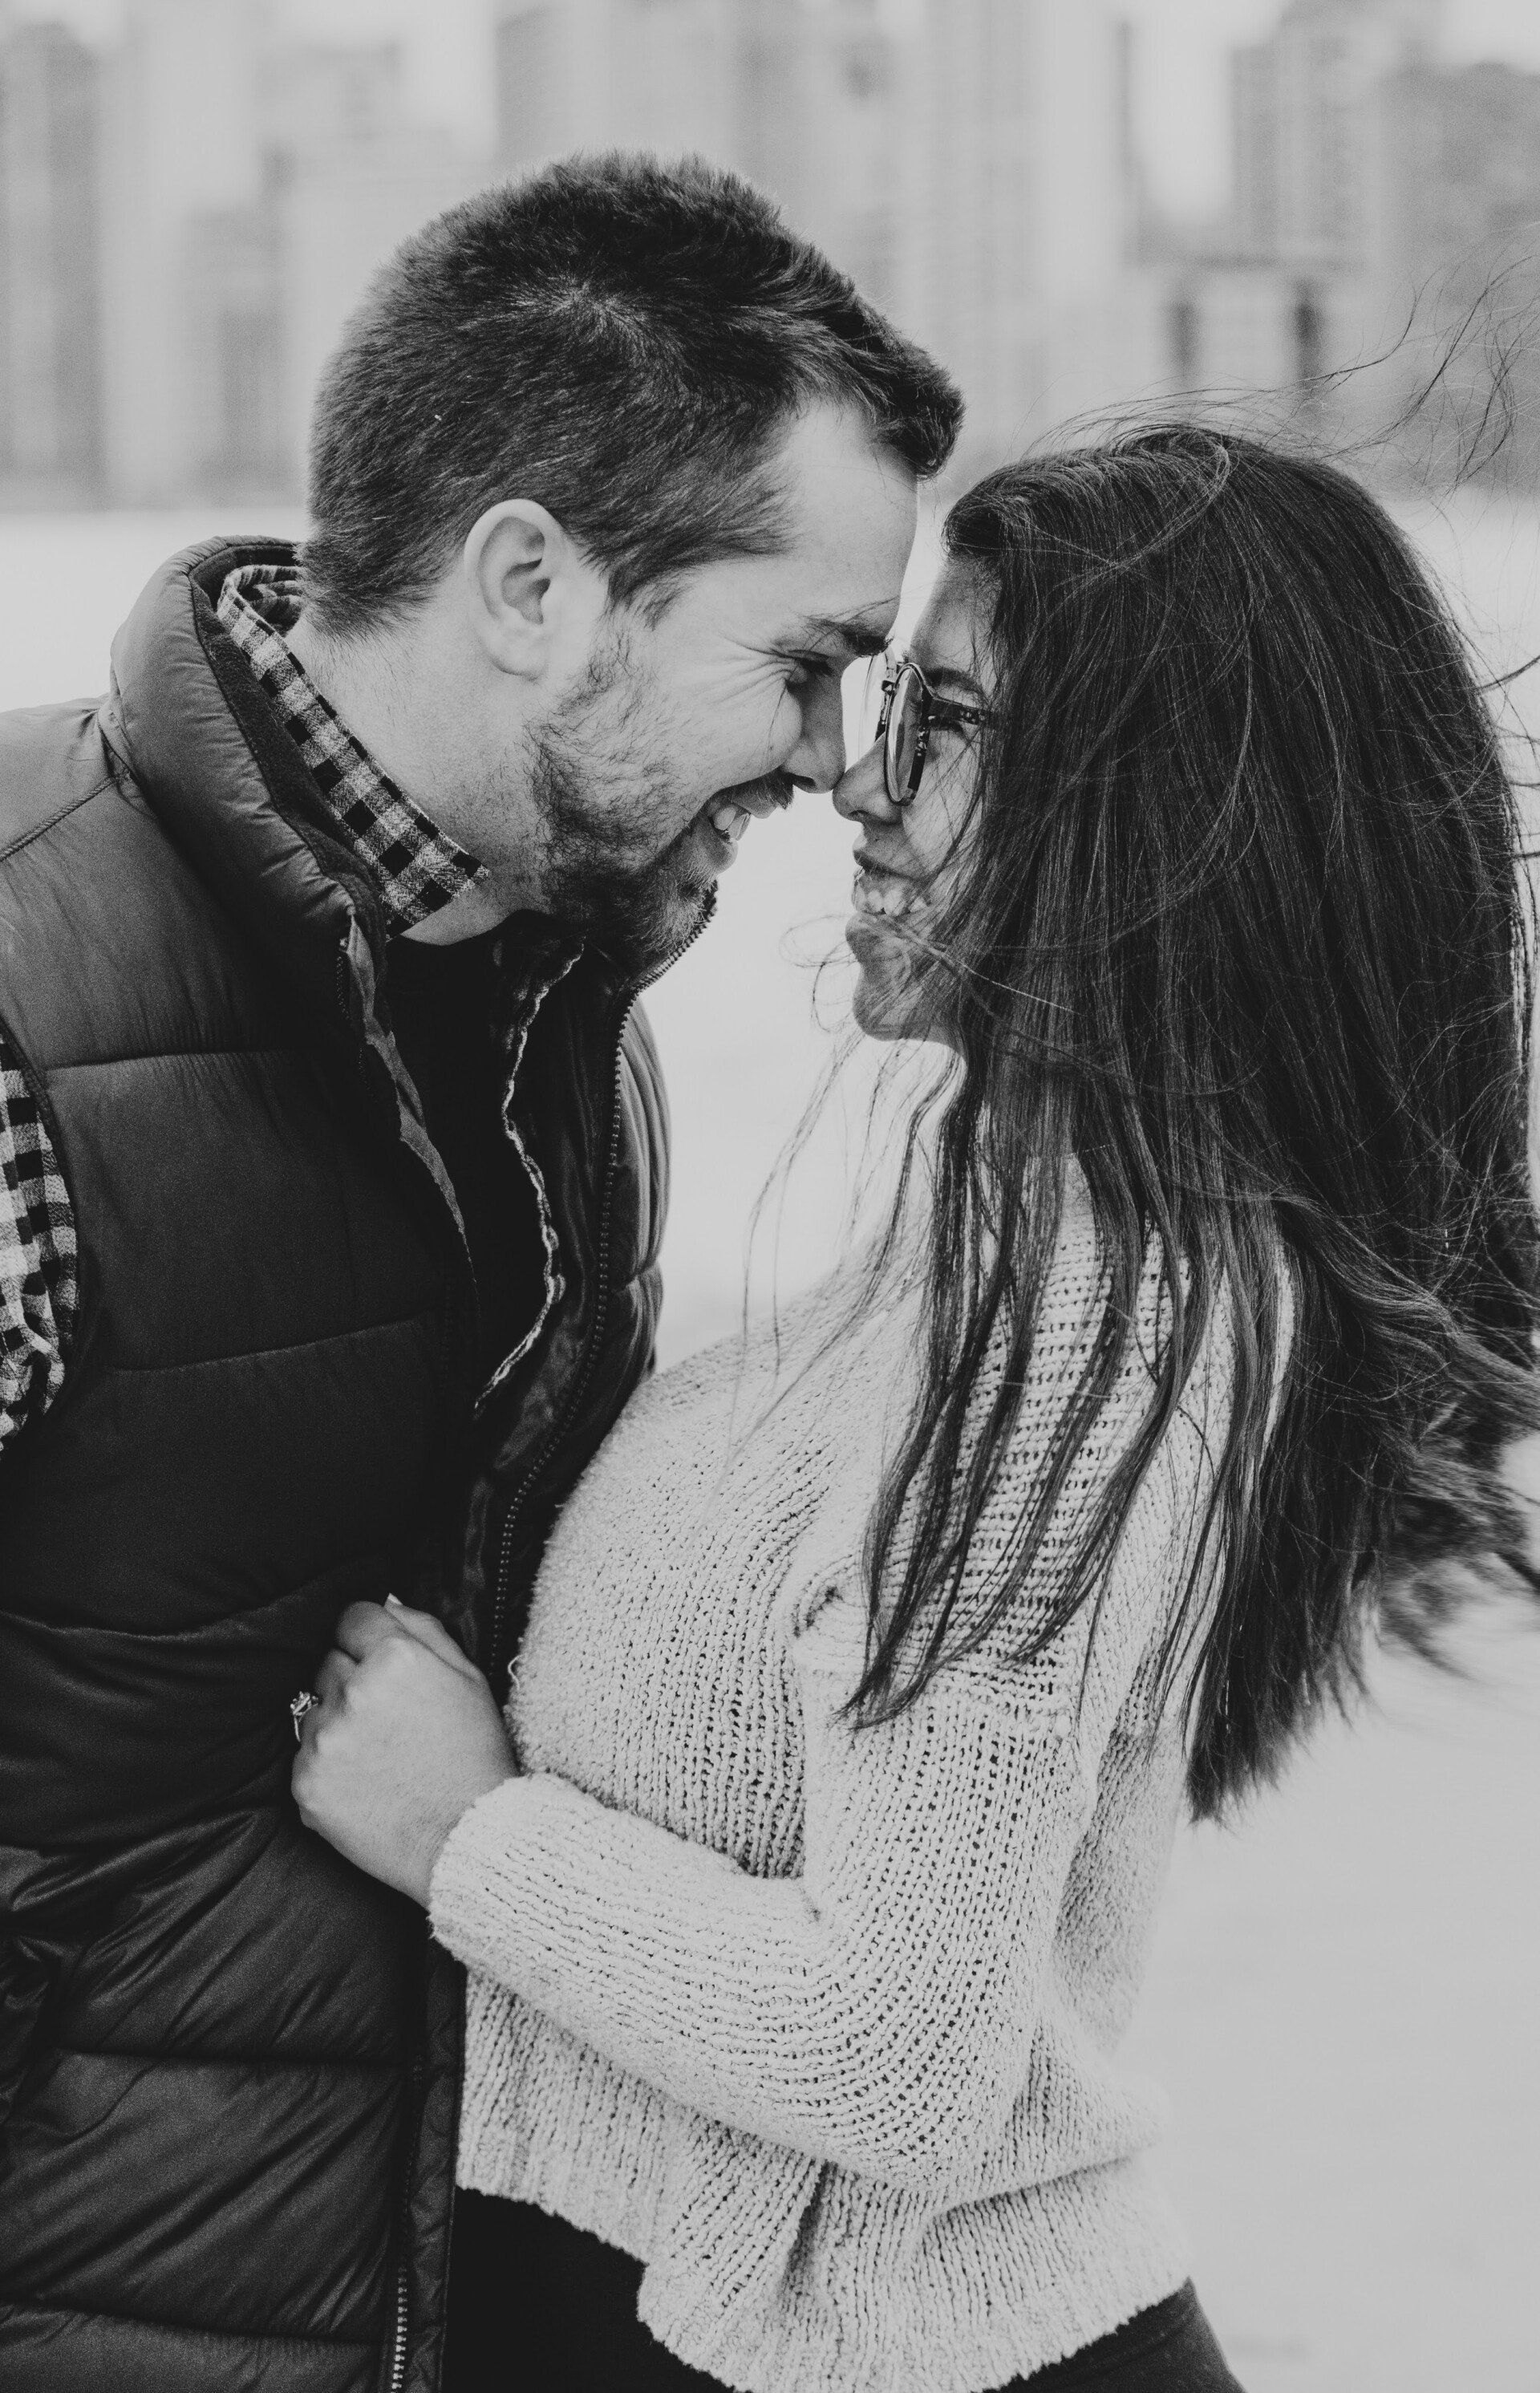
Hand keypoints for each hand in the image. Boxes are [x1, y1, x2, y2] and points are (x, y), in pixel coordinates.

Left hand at [292, 1598, 515, 1903]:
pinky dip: (328, 1765)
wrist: (466, 1840)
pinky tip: (364, 1782)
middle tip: (390, 1718)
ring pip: (313, 1709)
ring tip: (379, 1755)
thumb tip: (384, 1600)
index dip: (370, 1639)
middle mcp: (353, 1691)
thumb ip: (422, 1627)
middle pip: (329, 1661)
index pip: (353, 1617)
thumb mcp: (469, 1677)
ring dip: (337, 1722)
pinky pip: (304, 1755)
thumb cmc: (475, 1756)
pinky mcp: (306, 1783)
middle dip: (353, 1680)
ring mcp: (325, 1740)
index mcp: (396, 1657)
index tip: (382, 1664)